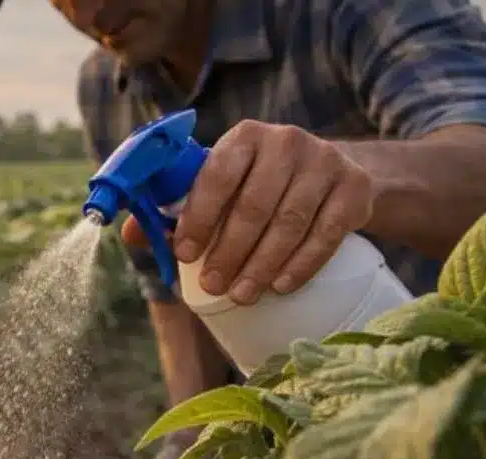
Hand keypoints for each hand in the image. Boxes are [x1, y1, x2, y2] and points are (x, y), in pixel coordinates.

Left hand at [121, 120, 376, 304]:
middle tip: (212, 287)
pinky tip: (280, 286)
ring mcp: (325, 162)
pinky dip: (302, 264)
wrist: (336, 174)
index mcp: (244, 137)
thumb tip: (131, 234)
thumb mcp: (224, 185)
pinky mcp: (354, 188)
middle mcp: (286, 141)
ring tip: (241, 295)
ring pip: (289, 222)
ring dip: (262, 265)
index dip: (198, 217)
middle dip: (229, 252)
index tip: (184, 255)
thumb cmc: (262, 184)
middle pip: (254, 205)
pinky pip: (327, 233)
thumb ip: (177, 207)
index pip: (217, 174)